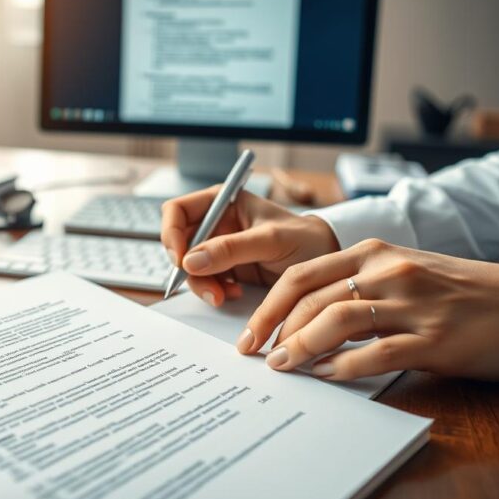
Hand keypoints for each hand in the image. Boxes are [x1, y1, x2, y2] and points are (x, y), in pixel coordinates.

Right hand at [160, 187, 338, 306]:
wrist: (327, 265)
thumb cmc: (306, 239)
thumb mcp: (270, 240)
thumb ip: (231, 248)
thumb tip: (190, 261)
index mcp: (222, 202)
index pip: (178, 211)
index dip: (171, 233)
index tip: (181, 259)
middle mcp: (216, 223)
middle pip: (179, 243)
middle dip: (187, 267)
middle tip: (206, 286)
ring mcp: (220, 248)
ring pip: (190, 268)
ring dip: (201, 285)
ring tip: (223, 296)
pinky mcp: (227, 271)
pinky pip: (205, 282)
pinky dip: (214, 292)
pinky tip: (234, 294)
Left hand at [242, 239, 498, 380]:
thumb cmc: (458, 292)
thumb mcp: (402, 272)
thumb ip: (356, 285)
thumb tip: (303, 320)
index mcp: (374, 252)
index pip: (302, 274)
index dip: (268, 305)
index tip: (250, 332)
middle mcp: (388, 271)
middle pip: (311, 296)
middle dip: (275, 328)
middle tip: (257, 355)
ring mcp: (411, 304)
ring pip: (337, 320)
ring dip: (302, 346)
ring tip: (283, 366)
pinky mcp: (433, 339)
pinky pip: (375, 353)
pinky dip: (343, 367)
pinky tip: (326, 376)